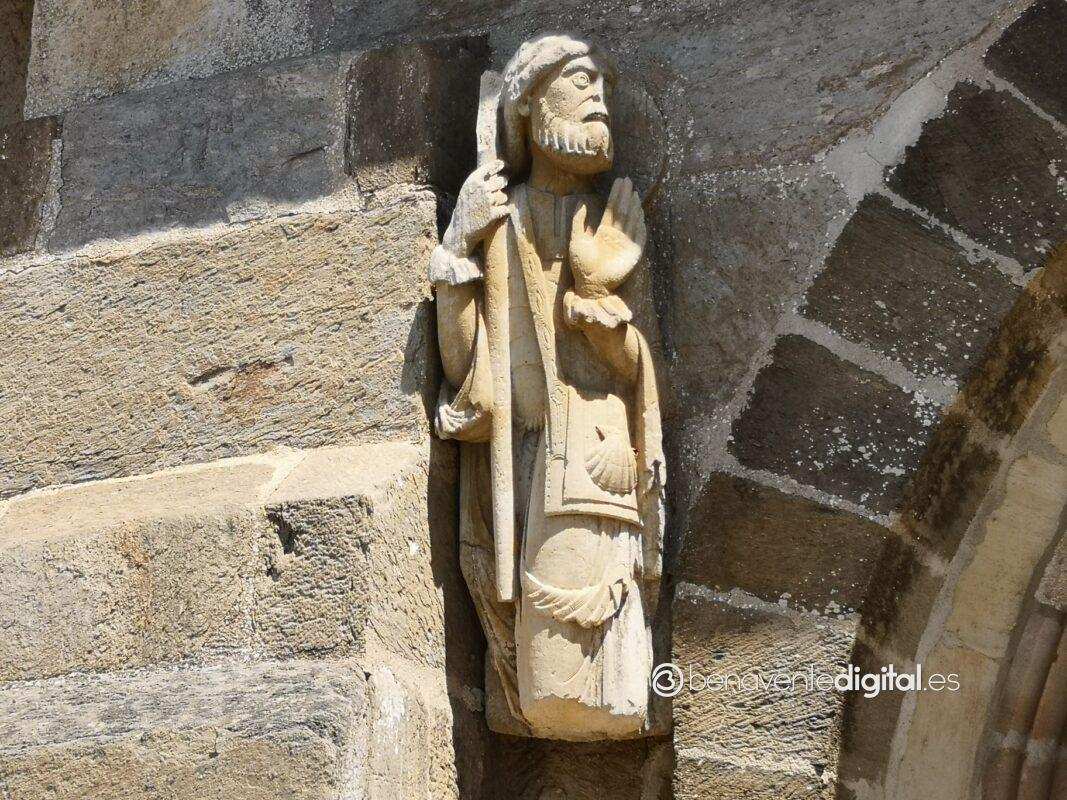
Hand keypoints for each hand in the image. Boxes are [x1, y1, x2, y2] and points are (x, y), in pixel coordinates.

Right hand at [443, 160, 508, 255]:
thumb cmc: (464, 210)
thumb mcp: (466, 192)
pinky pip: (505, 209)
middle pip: (501, 181)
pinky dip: (503, 212)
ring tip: (493, 206)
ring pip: (504, 196)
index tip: (503, 165)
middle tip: (503, 185)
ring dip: (501, 201)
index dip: (498, 165)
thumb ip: (478, 181)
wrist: (460, 231)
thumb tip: (495, 171)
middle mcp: (481, 188)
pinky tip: (496, 215)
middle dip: (503, 183)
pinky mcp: (493, 213)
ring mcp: (488, 201)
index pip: (490, 167)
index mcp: (472, 181)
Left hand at [569, 178, 646, 299]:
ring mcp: (625, 244)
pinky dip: (641, 226)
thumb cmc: (581, 265)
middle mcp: (616, 236)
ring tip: (634, 193)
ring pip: (631, 221)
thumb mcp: (576, 240)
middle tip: (628, 180)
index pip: (611, 210)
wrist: (590, 284)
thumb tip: (580, 203)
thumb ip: (578, 222)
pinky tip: (641, 214)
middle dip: (625, 196)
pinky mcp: (633, 253)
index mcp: (604, 233)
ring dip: (633, 207)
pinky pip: (639, 237)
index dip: (615, 196)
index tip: (619, 182)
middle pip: (622, 212)